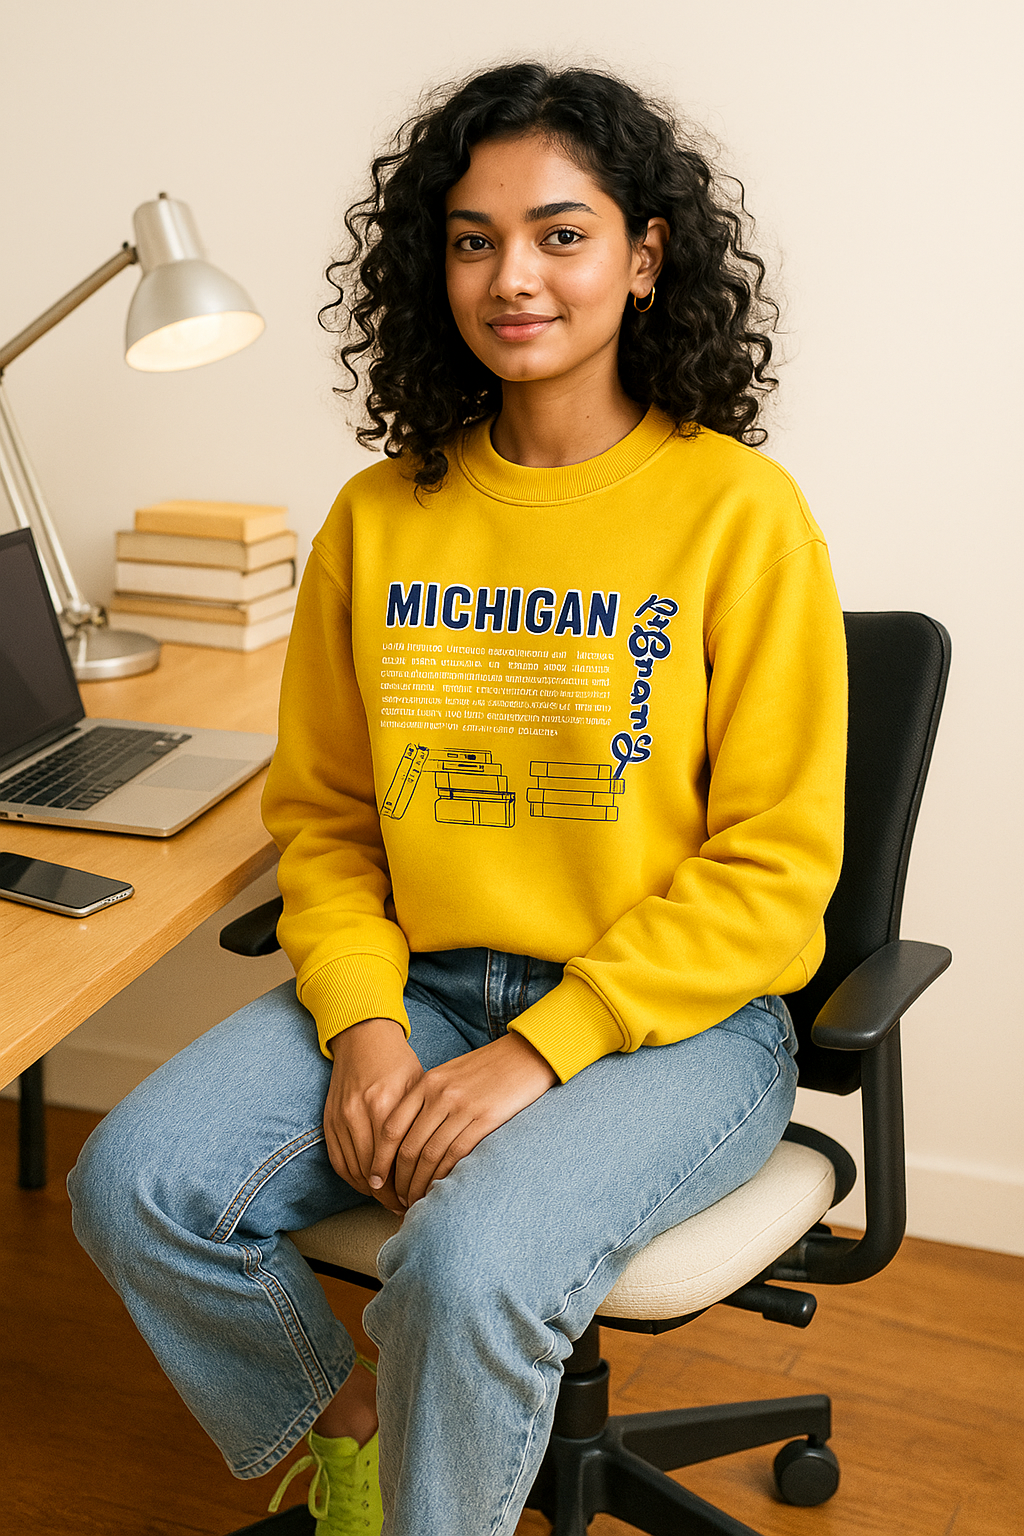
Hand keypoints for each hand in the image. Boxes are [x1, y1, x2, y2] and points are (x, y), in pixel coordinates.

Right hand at [324, 1017, 422, 1215]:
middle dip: (391, 1195)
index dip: (408, 1184)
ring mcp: (341, 1118)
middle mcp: (359, 1113)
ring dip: (372, 1192)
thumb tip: (438, 1162)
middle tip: (407, 1207)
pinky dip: (353, 1179)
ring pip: (355, 1171)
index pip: (396, 1159)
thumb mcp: (419, 1087)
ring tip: (391, 1201)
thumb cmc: (398, 1062)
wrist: (363, 1038)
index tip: (420, 1197)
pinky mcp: (329, 1121)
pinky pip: (339, 1162)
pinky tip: (369, 1186)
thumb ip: (423, 1122)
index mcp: (386, 1104)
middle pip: (374, 1171)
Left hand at [375, 1031, 558, 1209]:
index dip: (380, 1159)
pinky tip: (440, 1190)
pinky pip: (456, 1156)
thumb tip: (409, 1137)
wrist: (526, 1054)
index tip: (375, 1180)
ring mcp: (462, 1107)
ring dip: (419, 1184)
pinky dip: (444, 1178)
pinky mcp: (485, 1119)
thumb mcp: (450, 1075)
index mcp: (427, 1083)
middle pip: (408, 1147)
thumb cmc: (487, 1068)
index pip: (392, 1128)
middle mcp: (440, 1095)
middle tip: (397, 1199)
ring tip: (416, 1201)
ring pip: (430, 1156)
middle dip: (399, 1180)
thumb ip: (427, 1099)